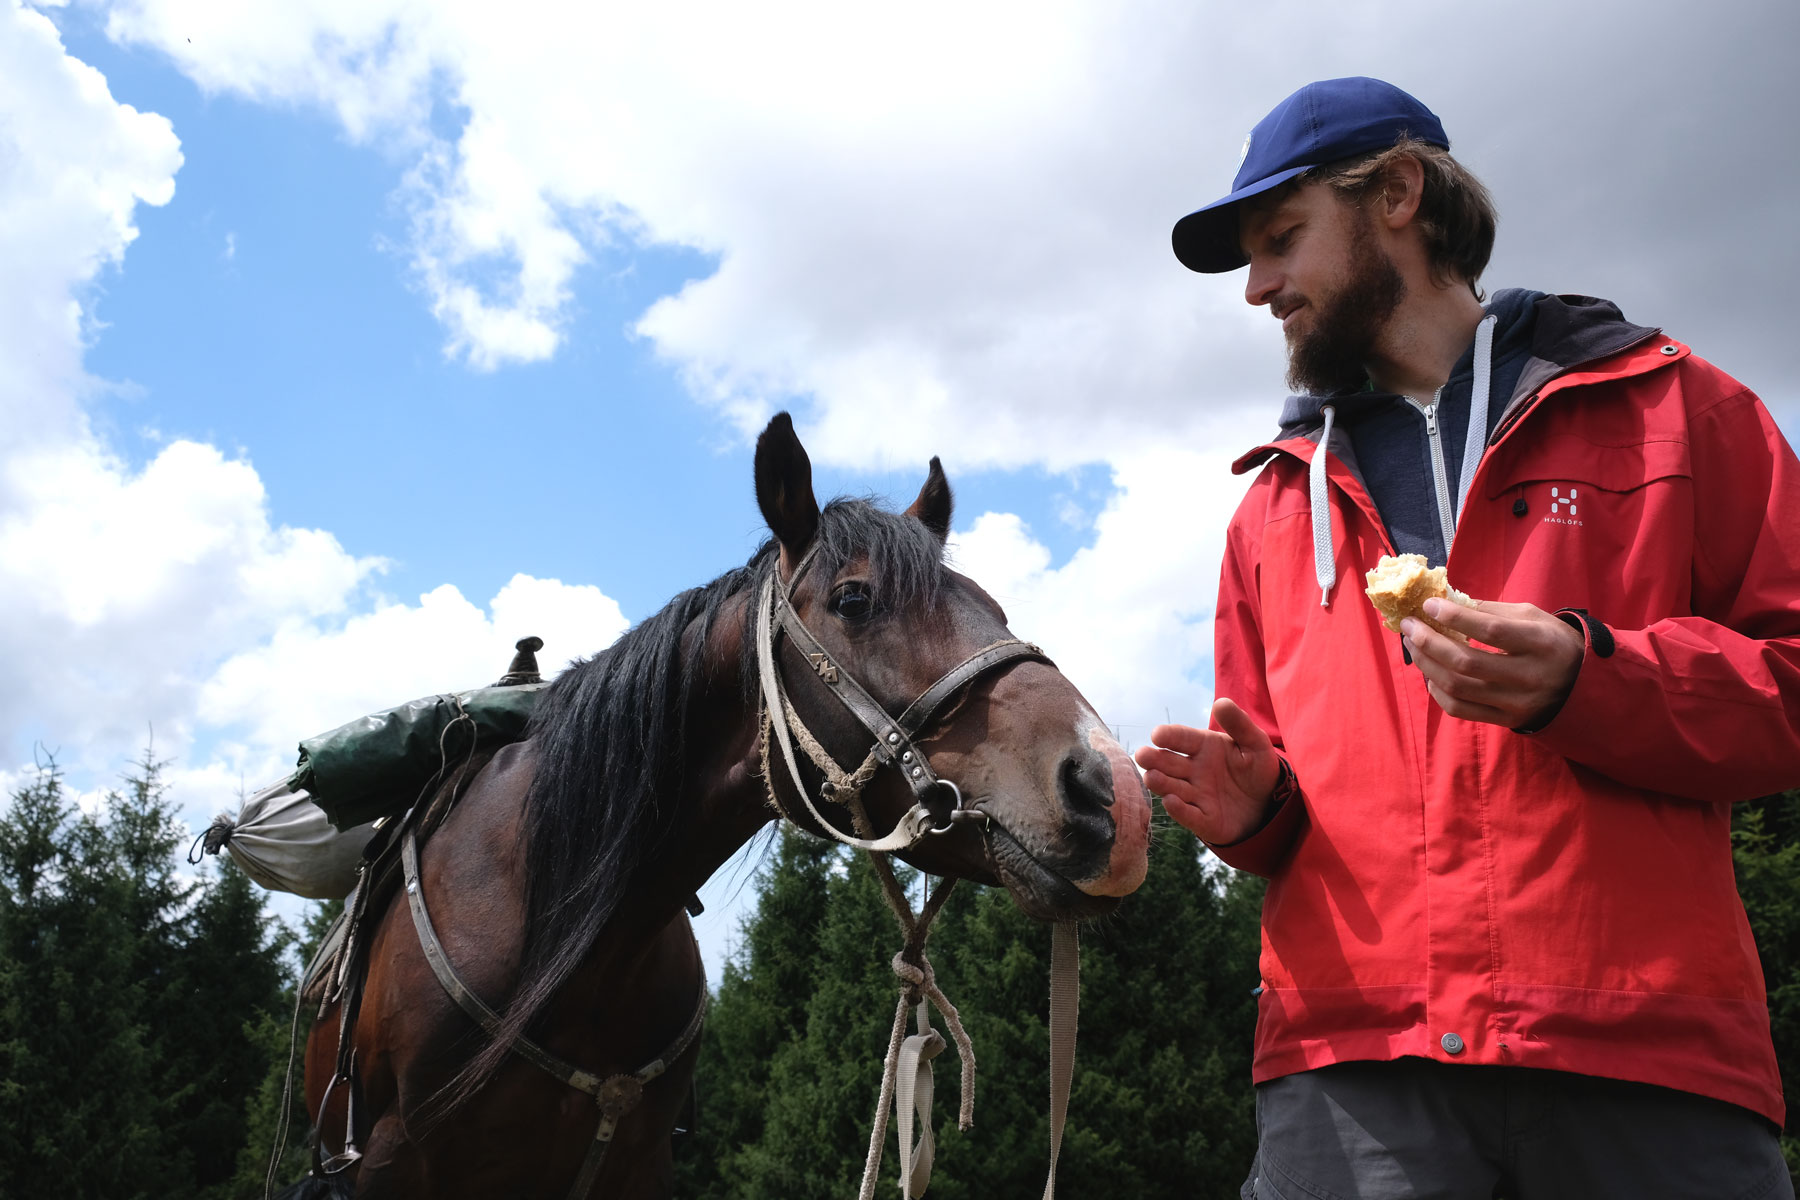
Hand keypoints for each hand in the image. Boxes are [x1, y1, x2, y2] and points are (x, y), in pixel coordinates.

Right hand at [1133, 698, 1281, 844]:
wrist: (1271, 803)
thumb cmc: (1257, 769)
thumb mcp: (1255, 744)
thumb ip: (1239, 724)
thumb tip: (1221, 702)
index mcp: (1203, 748)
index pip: (1181, 738)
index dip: (1168, 736)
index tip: (1157, 735)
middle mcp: (1193, 771)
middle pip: (1168, 763)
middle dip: (1154, 759)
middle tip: (1142, 755)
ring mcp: (1196, 796)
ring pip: (1172, 788)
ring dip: (1160, 783)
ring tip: (1151, 777)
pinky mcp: (1204, 820)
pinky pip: (1189, 815)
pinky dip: (1179, 810)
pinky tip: (1171, 801)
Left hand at [1401, 597, 1584, 728]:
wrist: (1582, 686)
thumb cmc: (1551, 642)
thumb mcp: (1532, 617)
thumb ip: (1492, 610)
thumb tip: (1447, 602)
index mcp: (1540, 643)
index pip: (1491, 630)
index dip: (1455, 617)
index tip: (1428, 605)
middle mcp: (1528, 676)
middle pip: (1466, 662)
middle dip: (1429, 641)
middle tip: (1409, 625)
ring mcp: (1516, 702)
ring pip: (1458, 687)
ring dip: (1426, 664)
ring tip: (1412, 644)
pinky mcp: (1506, 720)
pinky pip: (1460, 709)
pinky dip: (1437, 691)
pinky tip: (1429, 673)